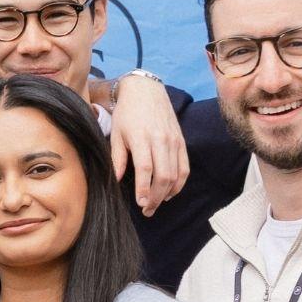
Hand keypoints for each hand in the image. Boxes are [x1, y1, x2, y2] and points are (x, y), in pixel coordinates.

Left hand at [108, 73, 189, 215]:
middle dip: (155, 197)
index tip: (140, 204)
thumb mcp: (116, 134)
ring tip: (156, 204)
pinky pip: (185, 167)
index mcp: (142, 138)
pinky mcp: (181, 141)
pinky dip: (179, 183)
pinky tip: (169, 193)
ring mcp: (174, 141)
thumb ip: (117, 158)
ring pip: (176, 174)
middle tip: (147, 210)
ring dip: (167, 194)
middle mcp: (161, 140)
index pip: (146, 169)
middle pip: (164, 175)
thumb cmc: (127, 113)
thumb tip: (117, 180)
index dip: (144, 189)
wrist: (146, 91)